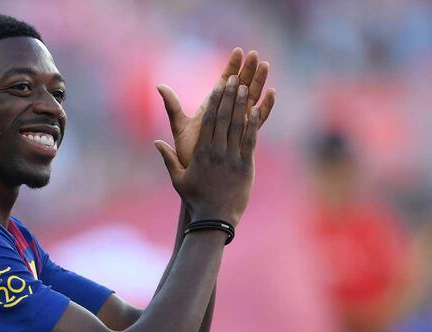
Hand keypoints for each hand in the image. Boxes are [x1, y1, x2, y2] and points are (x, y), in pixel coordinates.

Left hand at [155, 48, 275, 167]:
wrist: (199, 180)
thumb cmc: (188, 155)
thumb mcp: (180, 128)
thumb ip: (172, 106)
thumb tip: (159, 85)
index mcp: (212, 110)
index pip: (223, 83)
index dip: (231, 67)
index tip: (237, 51)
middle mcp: (226, 116)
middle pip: (240, 88)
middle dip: (248, 70)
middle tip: (255, 54)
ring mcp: (237, 126)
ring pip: (252, 100)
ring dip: (259, 83)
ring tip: (266, 66)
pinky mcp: (246, 139)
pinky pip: (258, 121)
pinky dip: (265, 107)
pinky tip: (272, 94)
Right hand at [156, 75, 260, 226]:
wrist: (214, 219)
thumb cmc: (196, 199)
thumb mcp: (178, 179)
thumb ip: (168, 159)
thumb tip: (156, 143)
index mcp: (201, 152)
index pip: (209, 121)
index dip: (215, 100)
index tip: (219, 84)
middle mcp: (217, 152)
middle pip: (224, 118)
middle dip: (229, 96)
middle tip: (235, 77)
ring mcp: (232, 158)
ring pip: (238, 126)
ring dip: (242, 105)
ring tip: (246, 86)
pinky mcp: (245, 167)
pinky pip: (250, 141)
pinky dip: (253, 124)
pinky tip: (257, 109)